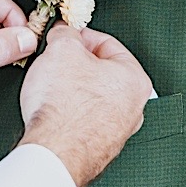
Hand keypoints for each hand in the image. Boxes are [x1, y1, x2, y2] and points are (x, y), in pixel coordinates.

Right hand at [18, 23, 153, 186]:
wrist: (55, 153)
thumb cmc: (65, 109)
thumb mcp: (61, 50)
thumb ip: (66, 34)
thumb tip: (65, 33)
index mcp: (134, 79)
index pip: (107, 44)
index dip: (80, 36)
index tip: (65, 36)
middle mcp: (134, 108)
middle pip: (101, 72)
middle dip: (75, 64)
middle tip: (55, 62)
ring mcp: (117, 131)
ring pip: (92, 97)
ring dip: (71, 89)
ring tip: (51, 88)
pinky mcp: (99, 147)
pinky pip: (83, 120)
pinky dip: (68, 113)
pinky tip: (53, 112)